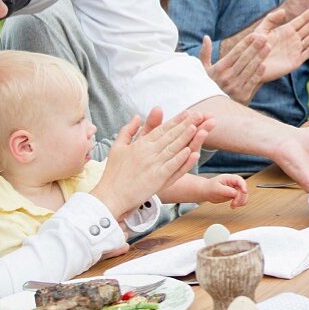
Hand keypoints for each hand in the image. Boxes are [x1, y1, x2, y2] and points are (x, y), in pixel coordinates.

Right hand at [91, 108, 211, 218]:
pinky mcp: (156, 179)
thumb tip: (137, 116)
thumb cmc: (113, 173)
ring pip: (173, 148)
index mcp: (140, 144)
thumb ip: (128, 130)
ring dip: (186, 137)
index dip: (176, 121)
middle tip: (199, 115)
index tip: (187, 113)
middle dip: (185, 124)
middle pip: (170, 136)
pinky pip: (171, 167)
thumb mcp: (117, 147)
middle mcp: (148, 152)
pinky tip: (190, 151)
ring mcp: (153, 165)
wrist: (110, 196)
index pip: (161, 129)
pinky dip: (181, 159)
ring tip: (197, 127)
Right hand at [201, 32, 269, 103]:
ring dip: (260, 57)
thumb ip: (205, 53)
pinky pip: (252, 82)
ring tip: (268, 47)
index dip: (245, 43)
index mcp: (219, 69)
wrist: (214, 109)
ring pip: (250, 69)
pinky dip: (258, 74)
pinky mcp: (243, 96)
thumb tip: (206, 37)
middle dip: (255, 47)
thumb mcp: (204, 71)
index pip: (235, 52)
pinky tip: (264, 65)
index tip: (254, 34)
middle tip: (264, 37)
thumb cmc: (209, 86)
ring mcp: (235, 87)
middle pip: (244, 59)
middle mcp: (227, 77)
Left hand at [202, 174, 248, 208]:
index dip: (243, 186)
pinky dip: (239, 203)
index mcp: (230, 178)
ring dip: (240, 201)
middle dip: (239, 197)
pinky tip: (233, 206)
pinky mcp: (234, 195)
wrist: (206, 191)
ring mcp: (235, 189)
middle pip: (242, 189)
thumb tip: (235, 193)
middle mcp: (234, 183)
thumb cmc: (210, 188)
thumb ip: (225, 190)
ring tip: (233, 206)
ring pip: (243, 195)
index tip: (244, 192)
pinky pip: (241, 199)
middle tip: (234, 204)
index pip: (239, 180)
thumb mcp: (216, 188)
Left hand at [256, 5, 308, 79]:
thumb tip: (283, 11)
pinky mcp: (295, 62)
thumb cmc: (255, 47)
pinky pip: (306, 53)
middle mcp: (293, 39)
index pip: (302, 19)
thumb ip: (270, 19)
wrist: (252, 65)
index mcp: (286, 30)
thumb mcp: (261, 30)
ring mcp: (295, 50)